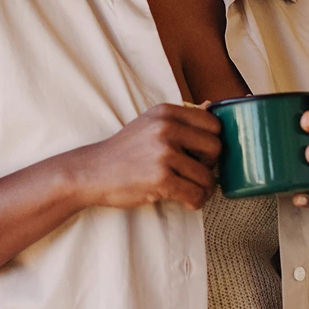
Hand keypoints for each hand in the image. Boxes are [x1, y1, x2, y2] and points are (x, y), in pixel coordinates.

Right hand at [72, 103, 222, 211]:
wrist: (93, 171)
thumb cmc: (124, 151)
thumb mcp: (150, 124)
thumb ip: (180, 119)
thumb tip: (210, 106)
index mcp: (166, 112)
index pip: (213, 124)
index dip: (212, 141)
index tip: (201, 154)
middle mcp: (167, 128)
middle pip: (215, 148)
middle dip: (210, 165)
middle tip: (195, 172)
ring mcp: (164, 153)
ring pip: (207, 176)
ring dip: (204, 189)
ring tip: (192, 191)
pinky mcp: (161, 179)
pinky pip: (195, 194)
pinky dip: (195, 201)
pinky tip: (186, 200)